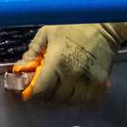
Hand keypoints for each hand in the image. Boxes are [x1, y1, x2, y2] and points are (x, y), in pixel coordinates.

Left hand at [12, 22, 126, 103]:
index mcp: (57, 62)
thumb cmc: (73, 24)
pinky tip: (73, 86)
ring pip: (70, 101)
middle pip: (54, 98)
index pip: (41, 90)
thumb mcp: (47, 32)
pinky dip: (77, 97)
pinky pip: (85, 99)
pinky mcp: (100, 84)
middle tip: (44, 85)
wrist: (104, 24)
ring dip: (61, 96)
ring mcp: (87, 81)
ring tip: (59, 85)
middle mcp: (72, 75)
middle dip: (46, 94)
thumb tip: (22, 67)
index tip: (30, 90)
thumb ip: (33, 51)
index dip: (33, 93)